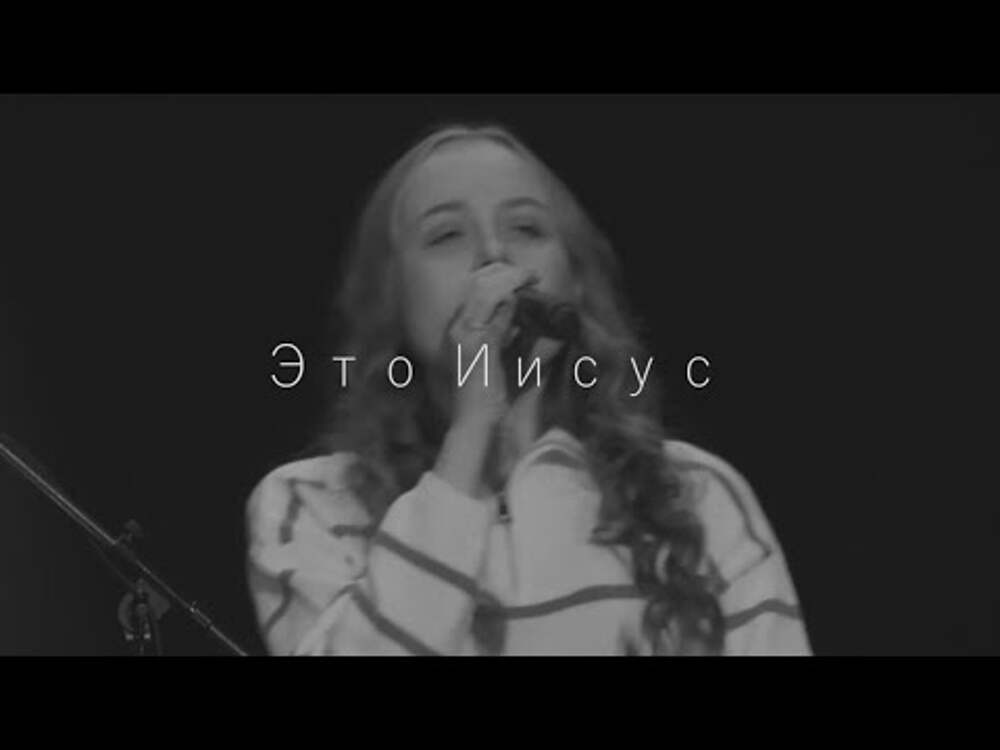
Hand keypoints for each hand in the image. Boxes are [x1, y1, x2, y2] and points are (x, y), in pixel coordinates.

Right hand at [446, 263, 538, 429]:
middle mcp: (456, 329)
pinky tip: (527, 296)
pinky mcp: (480, 345)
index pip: (472, 289)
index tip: (520, 274)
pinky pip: (497, 312)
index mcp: (456, 330)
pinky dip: (513, 300)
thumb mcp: (494, 358)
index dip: (495, 275)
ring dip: (512, 280)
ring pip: (486, 290)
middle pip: (477, 283)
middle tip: (530, 274)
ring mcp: (466, 336)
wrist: (475, 422)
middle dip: (505, 271)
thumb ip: (502, 336)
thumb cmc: (486, 396)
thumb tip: (518, 318)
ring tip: (532, 277)